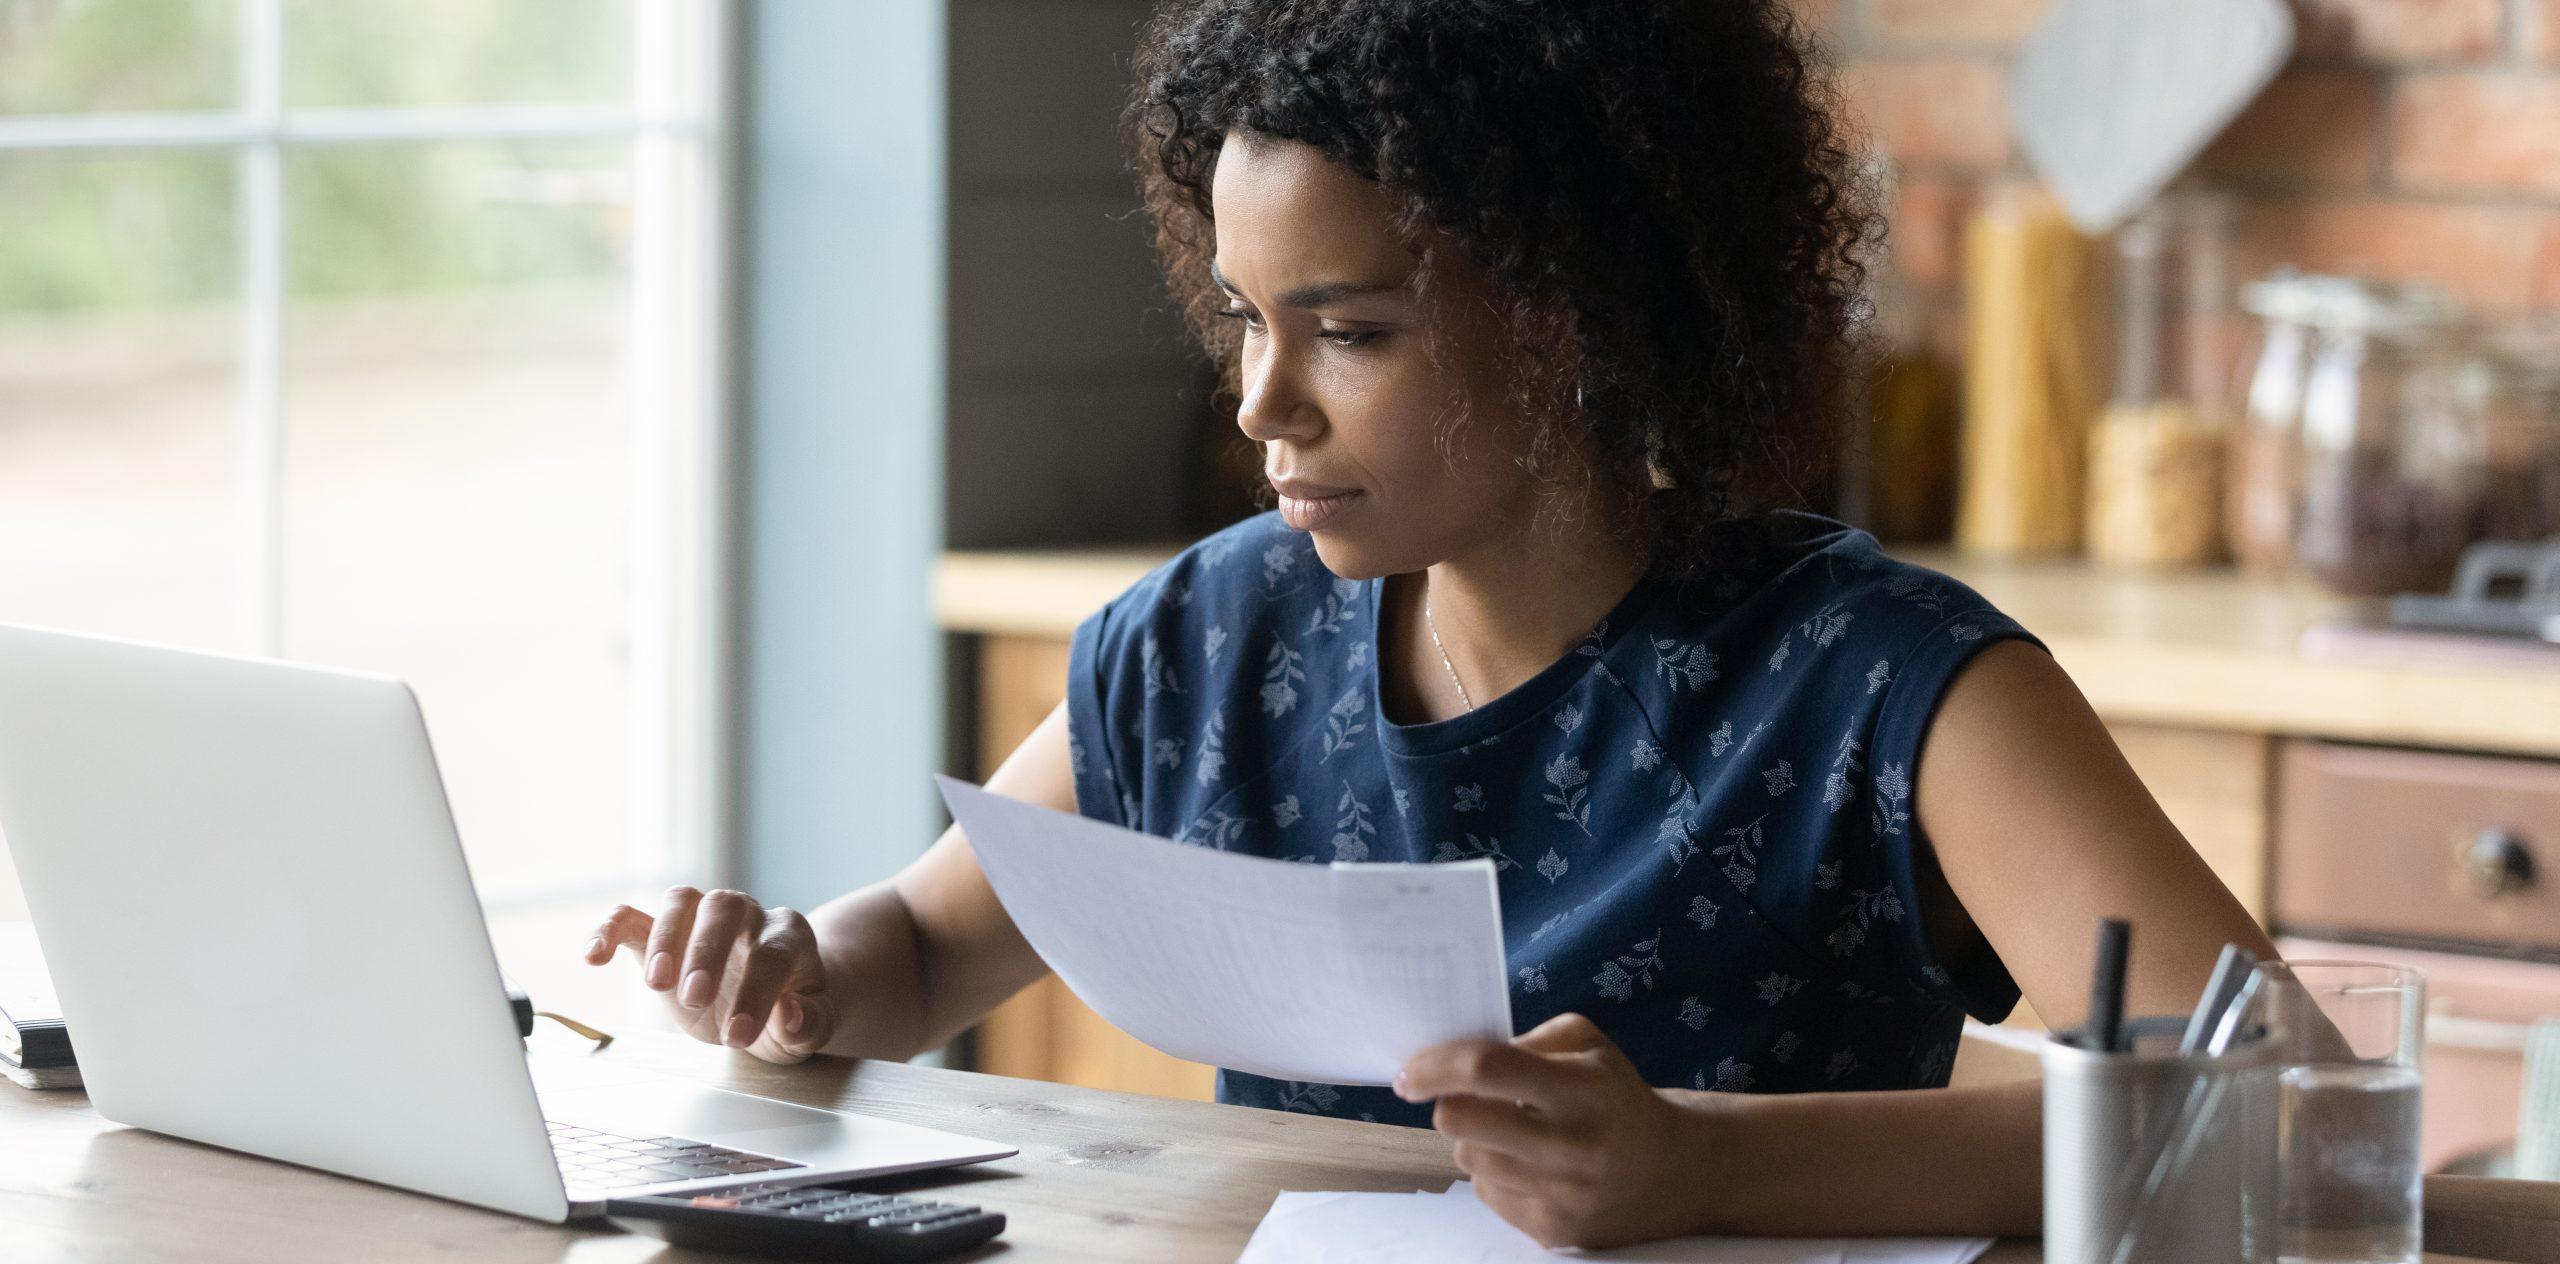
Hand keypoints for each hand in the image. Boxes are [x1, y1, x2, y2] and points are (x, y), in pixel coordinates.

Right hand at [585, 887, 836, 1064]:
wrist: (772, 1006)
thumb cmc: (793, 1015)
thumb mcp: (811, 1030)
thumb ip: (807, 1023)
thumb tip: (788, 1012)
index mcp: (789, 935)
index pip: (772, 953)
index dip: (757, 991)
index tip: (740, 1035)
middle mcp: (748, 916)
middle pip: (726, 907)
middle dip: (707, 951)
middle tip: (695, 998)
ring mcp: (703, 921)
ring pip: (682, 900)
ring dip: (666, 937)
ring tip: (657, 984)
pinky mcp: (664, 938)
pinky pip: (633, 918)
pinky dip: (609, 930)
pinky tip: (593, 957)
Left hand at [1395, 1013, 1705, 1249]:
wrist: (1674, 1171)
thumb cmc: (1617, 1096)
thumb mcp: (1587, 1044)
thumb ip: (1526, 1040)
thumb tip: (1458, 1058)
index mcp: (1581, 1089)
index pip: (1488, 1070)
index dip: (1437, 1066)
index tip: (1409, 1071)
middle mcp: (1572, 1146)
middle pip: (1460, 1123)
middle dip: (1449, 1104)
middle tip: (1464, 1098)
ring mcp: (1561, 1196)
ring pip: (1469, 1159)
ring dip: (1475, 1140)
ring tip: (1512, 1132)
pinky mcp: (1553, 1231)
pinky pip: (1488, 1194)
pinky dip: (1496, 1174)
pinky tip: (1529, 1166)